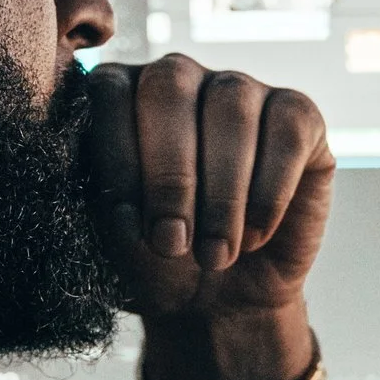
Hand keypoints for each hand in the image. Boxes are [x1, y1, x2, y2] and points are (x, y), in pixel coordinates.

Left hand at [84, 56, 335, 379]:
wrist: (217, 301)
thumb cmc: (155, 259)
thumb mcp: (112, 231)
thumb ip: (95, 187)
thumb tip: (80, 159)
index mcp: (122, 93)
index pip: (111, 90)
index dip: (118, 158)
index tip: (127, 227)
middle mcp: (181, 78)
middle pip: (171, 85)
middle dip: (170, 174)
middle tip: (170, 244)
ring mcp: (242, 90)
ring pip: (231, 108)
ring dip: (220, 194)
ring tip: (213, 255)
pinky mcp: (299, 117)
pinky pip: (287, 133)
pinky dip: (268, 193)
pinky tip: (254, 236)